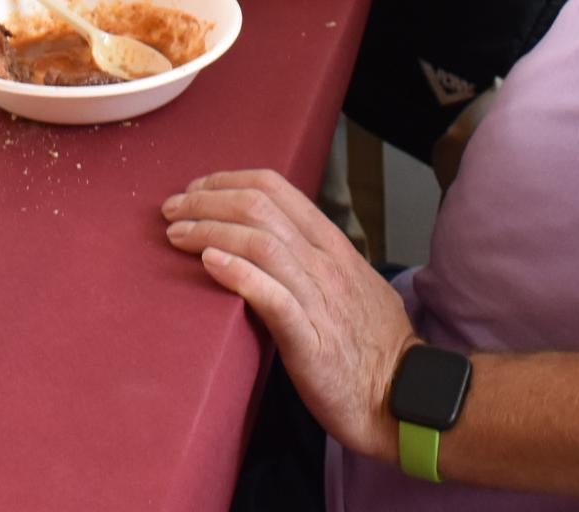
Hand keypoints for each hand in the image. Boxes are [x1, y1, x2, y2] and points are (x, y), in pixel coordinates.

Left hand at [162, 168, 416, 457]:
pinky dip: (238, 273)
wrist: (405, 398)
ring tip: (177, 234)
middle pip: (259, 207)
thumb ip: (313, 260)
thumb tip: (270, 242)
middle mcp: (326, 262)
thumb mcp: (348, 284)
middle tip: (173, 210)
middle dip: (207, 200)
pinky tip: (209, 263)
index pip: (275, 188)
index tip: (196, 191)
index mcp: (333, 245)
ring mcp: (320, 299)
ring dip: (210, 230)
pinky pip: (273, 296)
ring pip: (261, 243)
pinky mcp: (310, 339)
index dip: (227, 181)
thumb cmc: (374, 346)